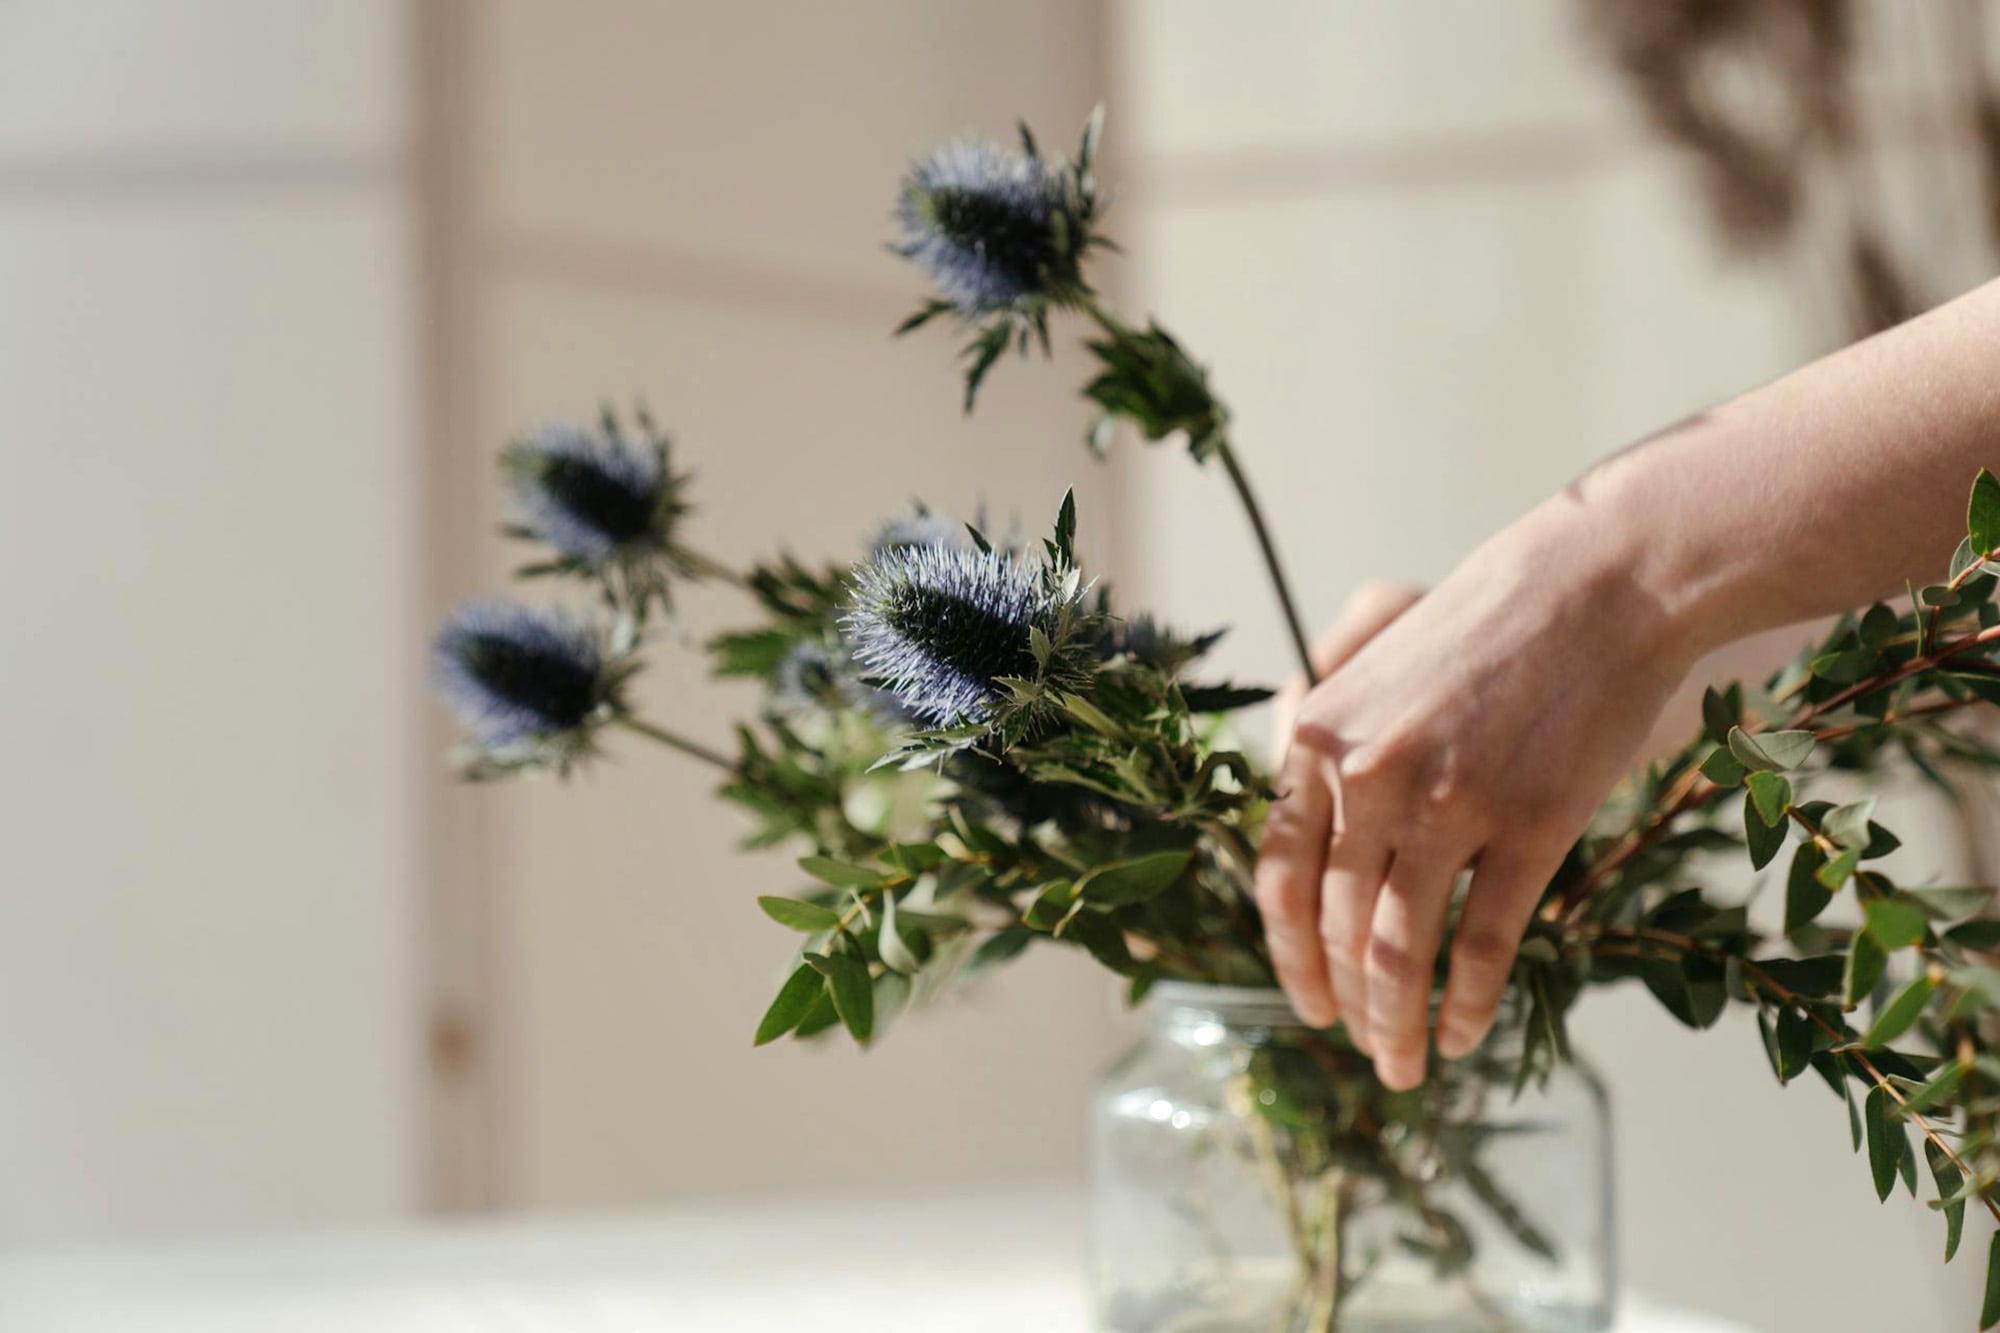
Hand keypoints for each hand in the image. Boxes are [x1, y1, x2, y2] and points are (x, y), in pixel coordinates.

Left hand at [1253, 504, 1698, 1089]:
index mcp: (1318, 740)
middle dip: (1345, 1002)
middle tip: (1362, 1046)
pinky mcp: (1529, 826)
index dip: (1286, 955)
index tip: (1306, 1001)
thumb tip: (1299, 836)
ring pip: (1397, 949)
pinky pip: (1481, 943)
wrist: (1596, 584)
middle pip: (1334, 925)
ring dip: (1395, 1023)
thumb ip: (1326, 744)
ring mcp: (1449, 805)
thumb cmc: (1484, 622)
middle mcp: (1369, 777)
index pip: (1277, 878)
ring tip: (1402, 1065)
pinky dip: (1464, 1003)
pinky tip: (1461, 1036)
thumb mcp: (1372, 666)